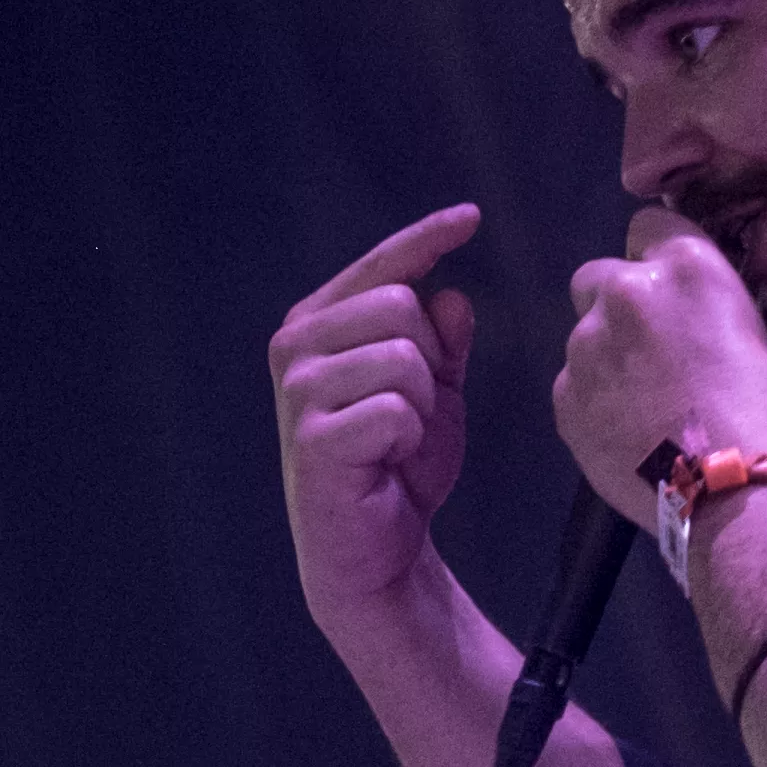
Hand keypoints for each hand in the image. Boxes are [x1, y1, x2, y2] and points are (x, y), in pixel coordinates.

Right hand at [269, 203, 480, 627]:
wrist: (378, 549)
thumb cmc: (399, 466)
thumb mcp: (434, 395)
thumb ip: (441, 344)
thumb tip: (450, 294)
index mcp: (319, 323)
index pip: (382, 268)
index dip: (426, 238)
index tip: (470, 216)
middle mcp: (297, 346)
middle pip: (402, 307)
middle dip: (432, 364)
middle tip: (414, 417)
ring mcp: (299, 390)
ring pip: (404, 357)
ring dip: (423, 406)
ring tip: (398, 442)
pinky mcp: (311, 436)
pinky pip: (397, 409)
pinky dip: (411, 439)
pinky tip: (386, 463)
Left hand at [555, 205, 766, 528]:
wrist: (723, 486)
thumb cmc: (758, 409)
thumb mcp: (762, 336)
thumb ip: (720, 304)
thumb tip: (705, 305)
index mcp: (682, 267)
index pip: (648, 224)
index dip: (658, 253)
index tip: (671, 286)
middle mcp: (623, 293)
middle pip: (599, 275)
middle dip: (619, 300)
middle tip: (650, 345)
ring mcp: (584, 346)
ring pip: (586, 335)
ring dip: (608, 354)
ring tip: (643, 399)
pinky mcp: (563, 396)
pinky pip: (574, 384)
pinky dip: (594, 398)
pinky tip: (626, 428)